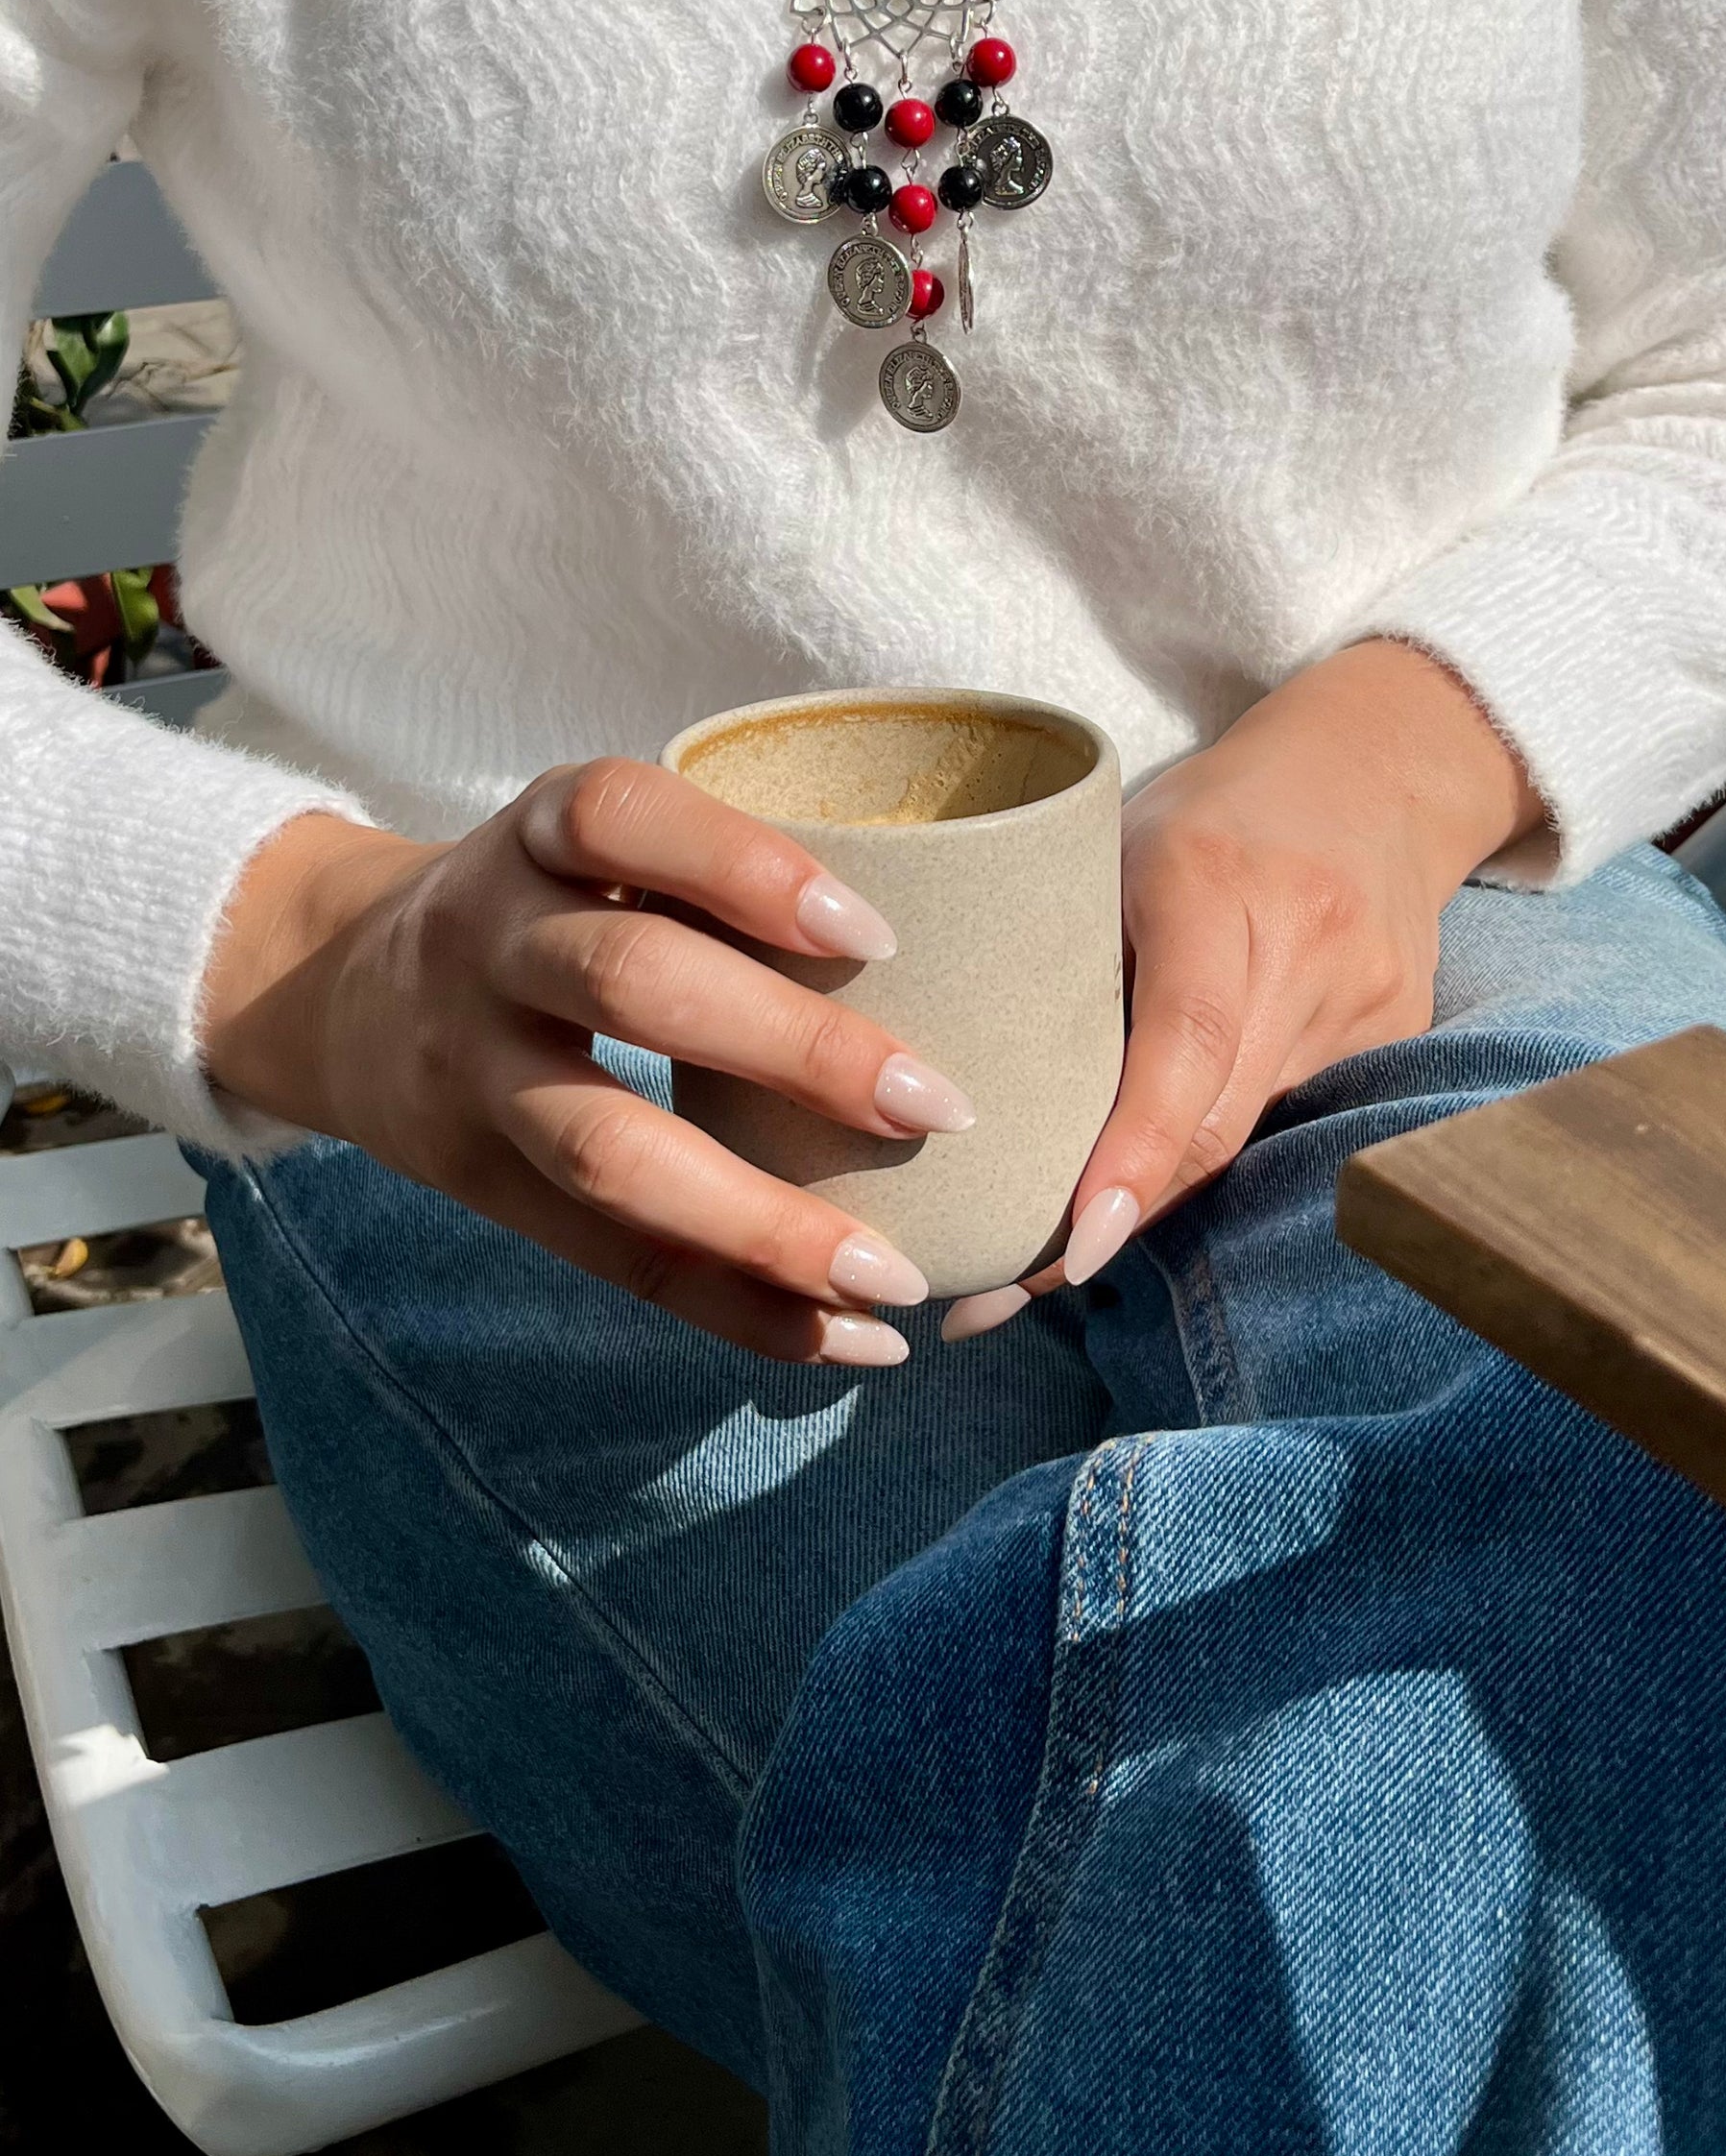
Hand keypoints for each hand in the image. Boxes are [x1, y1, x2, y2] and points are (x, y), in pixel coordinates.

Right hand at [201, 761, 979, 1365]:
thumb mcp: (590, 842)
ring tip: (894, 1276)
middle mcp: (490, 938)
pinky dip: (731, 1306)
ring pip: (607, 1148)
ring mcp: (470, 1067)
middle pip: (629, 984)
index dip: (743, 866)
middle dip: (793, 1049)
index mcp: (539, 832)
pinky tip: (841, 1338)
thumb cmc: (543, 902)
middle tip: (940, 1106)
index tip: (876, 929)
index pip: (622, 816)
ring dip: (762, 1222)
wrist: (327, 986)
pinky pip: (605, 1258)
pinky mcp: (476, 1182)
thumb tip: (966, 930)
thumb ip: (717, 868)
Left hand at [943, 643, 1542, 1338]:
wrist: (1381, 768)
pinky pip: (1279, 1127)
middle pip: (1212, 1124)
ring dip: (1139, 1212)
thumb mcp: (1115, 844)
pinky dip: (1197, 1165)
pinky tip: (1128, 1208)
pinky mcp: (1396, 1042)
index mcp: (1217, 882)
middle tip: (986, 1299)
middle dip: (1102, 1225)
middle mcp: (1308, 947)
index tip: (1070, 1249)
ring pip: (1243, 1142)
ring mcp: (1368, 1004)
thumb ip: (1056, 951)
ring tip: (1028, 1273)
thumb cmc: (1207, 809)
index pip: (1186, 1042)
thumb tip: (944, 1093)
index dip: (1131, 1155)